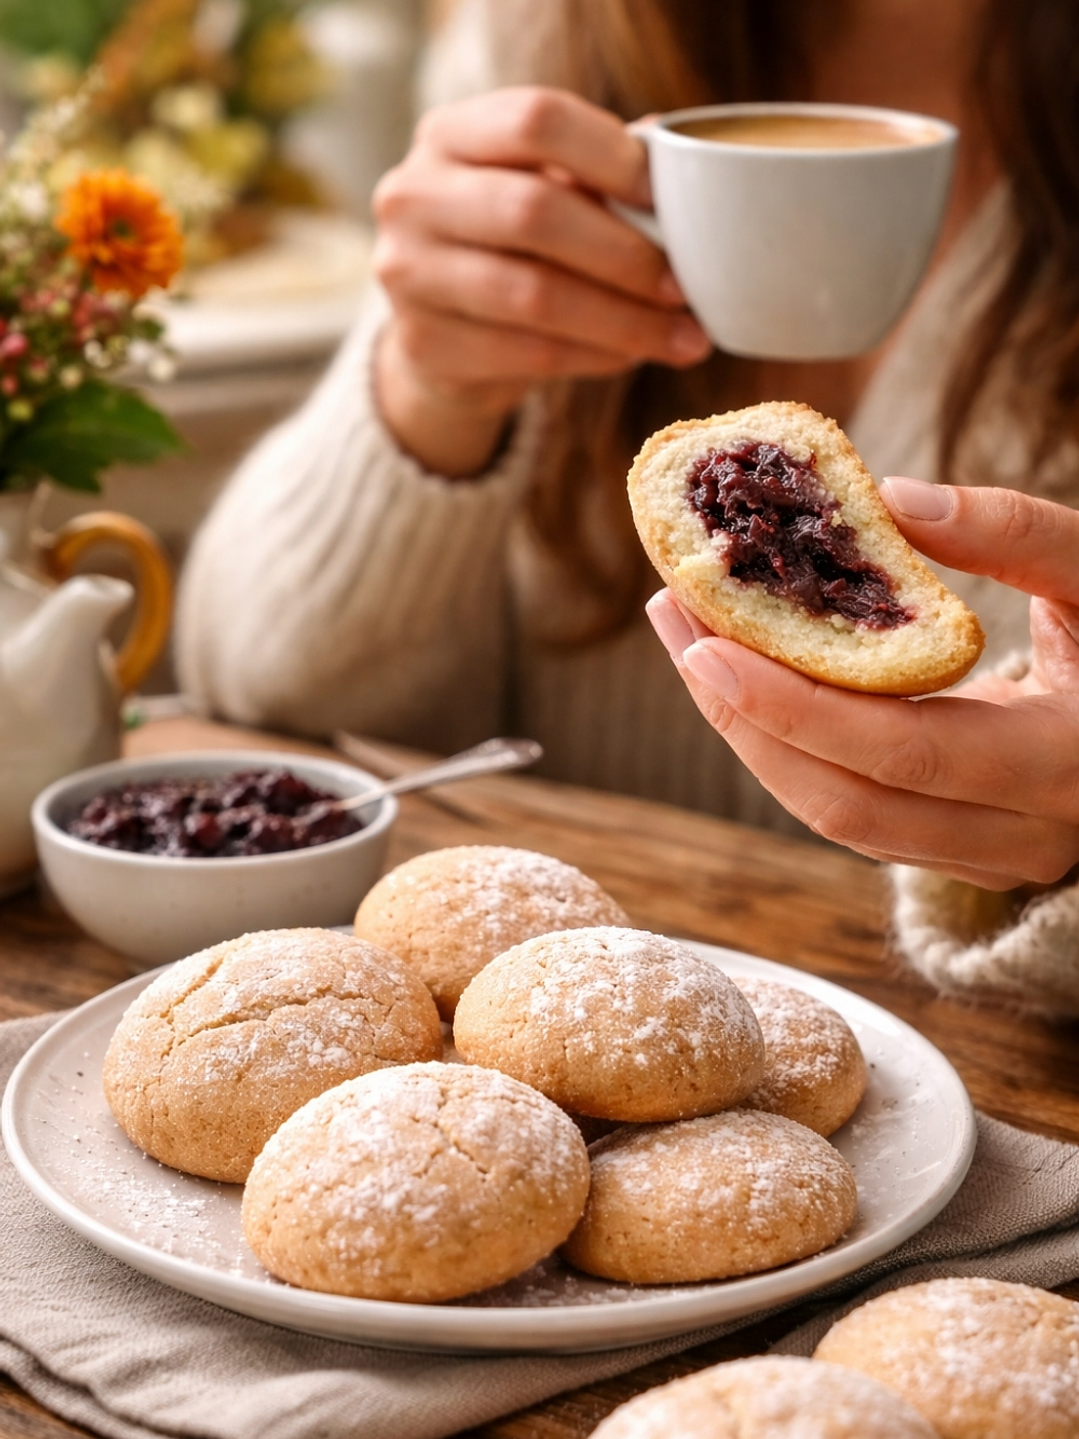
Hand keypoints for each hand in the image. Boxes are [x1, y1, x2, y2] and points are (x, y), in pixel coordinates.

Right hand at [372, 87, 710, 475]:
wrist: (440, 334)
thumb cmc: (509, 246)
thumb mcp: (540, 189)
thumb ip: (599, 171)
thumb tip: (682, 162)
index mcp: (449, 134)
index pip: (536, 120)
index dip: (614, 157)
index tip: (669, 200)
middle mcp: (412, 195)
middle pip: (535, 212)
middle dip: (625, 255)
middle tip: (684, 288)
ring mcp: (407, 273)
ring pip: (535, 296)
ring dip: (623, 320)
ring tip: (682, 337)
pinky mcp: (422, 344)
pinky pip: (529, 354)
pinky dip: (595, 357)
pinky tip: (633, 355)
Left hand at [646, 478, 1078, 889]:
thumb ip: (1017, 533)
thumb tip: (892, 499)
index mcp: (1067, 763)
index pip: (904, 753)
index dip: (796, 705)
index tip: (706, 639)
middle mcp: (1023, 833)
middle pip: (845, 800)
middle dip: (742, 716)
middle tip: (676, 619)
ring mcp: (988, 856)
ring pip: (836, 818)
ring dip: (749, 732)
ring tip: (690, 635)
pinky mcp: (956, 849)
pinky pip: (850, 809)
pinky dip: (787, 745)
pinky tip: (745, 676)